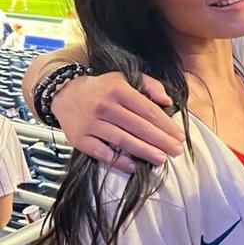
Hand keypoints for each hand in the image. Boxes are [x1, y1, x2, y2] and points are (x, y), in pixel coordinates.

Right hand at [52, 72, 183, 173]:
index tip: (179, 136)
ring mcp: (91, 123)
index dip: (166, 125)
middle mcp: (105, 106)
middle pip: (138, 127)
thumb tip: (168, 102)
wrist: (64, 93)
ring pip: (123, 140)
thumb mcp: (125, 78)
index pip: (148, 110)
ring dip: (145, 152)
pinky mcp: (80, 139)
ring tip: (161, 159)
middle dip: (161, 141)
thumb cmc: (102, 88)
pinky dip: (119, 161)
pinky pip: (102, 153)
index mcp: (118, 90)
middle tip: (176, 151)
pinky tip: (134, 166)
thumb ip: (150, 85)